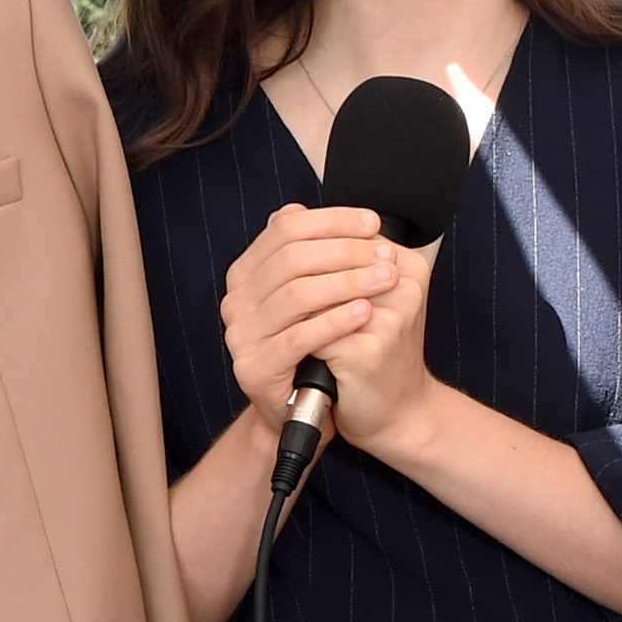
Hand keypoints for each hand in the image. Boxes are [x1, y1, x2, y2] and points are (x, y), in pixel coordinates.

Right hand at [221, 204, 411, 428]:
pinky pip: (298, 337)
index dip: (332, 220)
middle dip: (346, 251)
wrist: (309, 409)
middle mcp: (236, 301)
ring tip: (384, 280)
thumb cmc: (319, 348)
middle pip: (291, 258)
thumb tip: (322, 212)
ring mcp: (241, 336)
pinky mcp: (255, 368)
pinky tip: (364, 313)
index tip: (371, 223)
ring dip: (348, 282)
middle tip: (386, 254)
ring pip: (296, 295)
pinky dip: (336, 321)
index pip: (285, 228)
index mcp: (246, 274)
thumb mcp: (316, 293)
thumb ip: (312, 253)